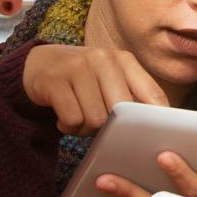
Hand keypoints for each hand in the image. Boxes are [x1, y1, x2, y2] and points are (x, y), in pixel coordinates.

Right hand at [21, 44, 167, 135]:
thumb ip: (132, 95)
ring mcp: (77, 67)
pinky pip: (72, 119)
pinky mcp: (54, 80)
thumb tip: (153, 128)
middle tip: (98, 125)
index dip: (157, 120)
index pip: (152, 94)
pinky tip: (64, 119)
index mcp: (124, 60)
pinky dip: (69, 127)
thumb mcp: (110, 79)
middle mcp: (103, 59)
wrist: (39, 63)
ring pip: (96, 119)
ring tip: (79, 119)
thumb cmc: (83, 79)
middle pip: (122, 111)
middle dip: (112, 127)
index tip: (157, 137)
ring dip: (86, 129)